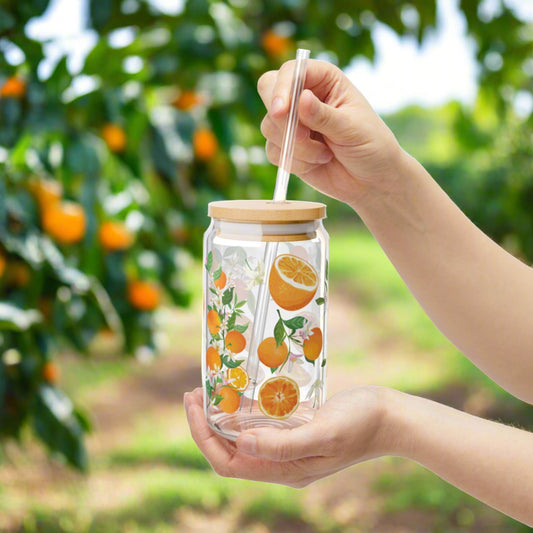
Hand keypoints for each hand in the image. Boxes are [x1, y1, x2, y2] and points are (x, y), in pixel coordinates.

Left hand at [184, 385, 393, 487]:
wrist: (390, 417)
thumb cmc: (361, 424)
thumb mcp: (323, 434)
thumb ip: (282, 444)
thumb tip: (240, 444)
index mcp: (284, 470)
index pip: (228, 462)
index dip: (204, 437)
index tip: (192, 405)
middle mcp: (282, 462)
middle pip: (230, 450)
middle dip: (206, 424)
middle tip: (195, 393)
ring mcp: (289, 446)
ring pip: (243, 436)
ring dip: (223, 416)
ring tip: (210, 389)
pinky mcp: (296, 429)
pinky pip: (262, 424)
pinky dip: (245, 410)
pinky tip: (239, 392)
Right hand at [258, 59, 403, 207]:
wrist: (371, 180)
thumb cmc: (370, 146)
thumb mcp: (351, 128)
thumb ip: (324, 116)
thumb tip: (301, 99)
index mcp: (324, 79)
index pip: (291, 71)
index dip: (282, 88)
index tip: (282, 111)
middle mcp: (303, 96)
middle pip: (268, 90)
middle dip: (280, 118)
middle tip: (300, 137)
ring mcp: (292, 122)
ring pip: (270, 126)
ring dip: (296, 147)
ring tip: (324, 154)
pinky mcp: (286, 147)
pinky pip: (273, 151)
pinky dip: (294, 162)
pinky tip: (317, 163)